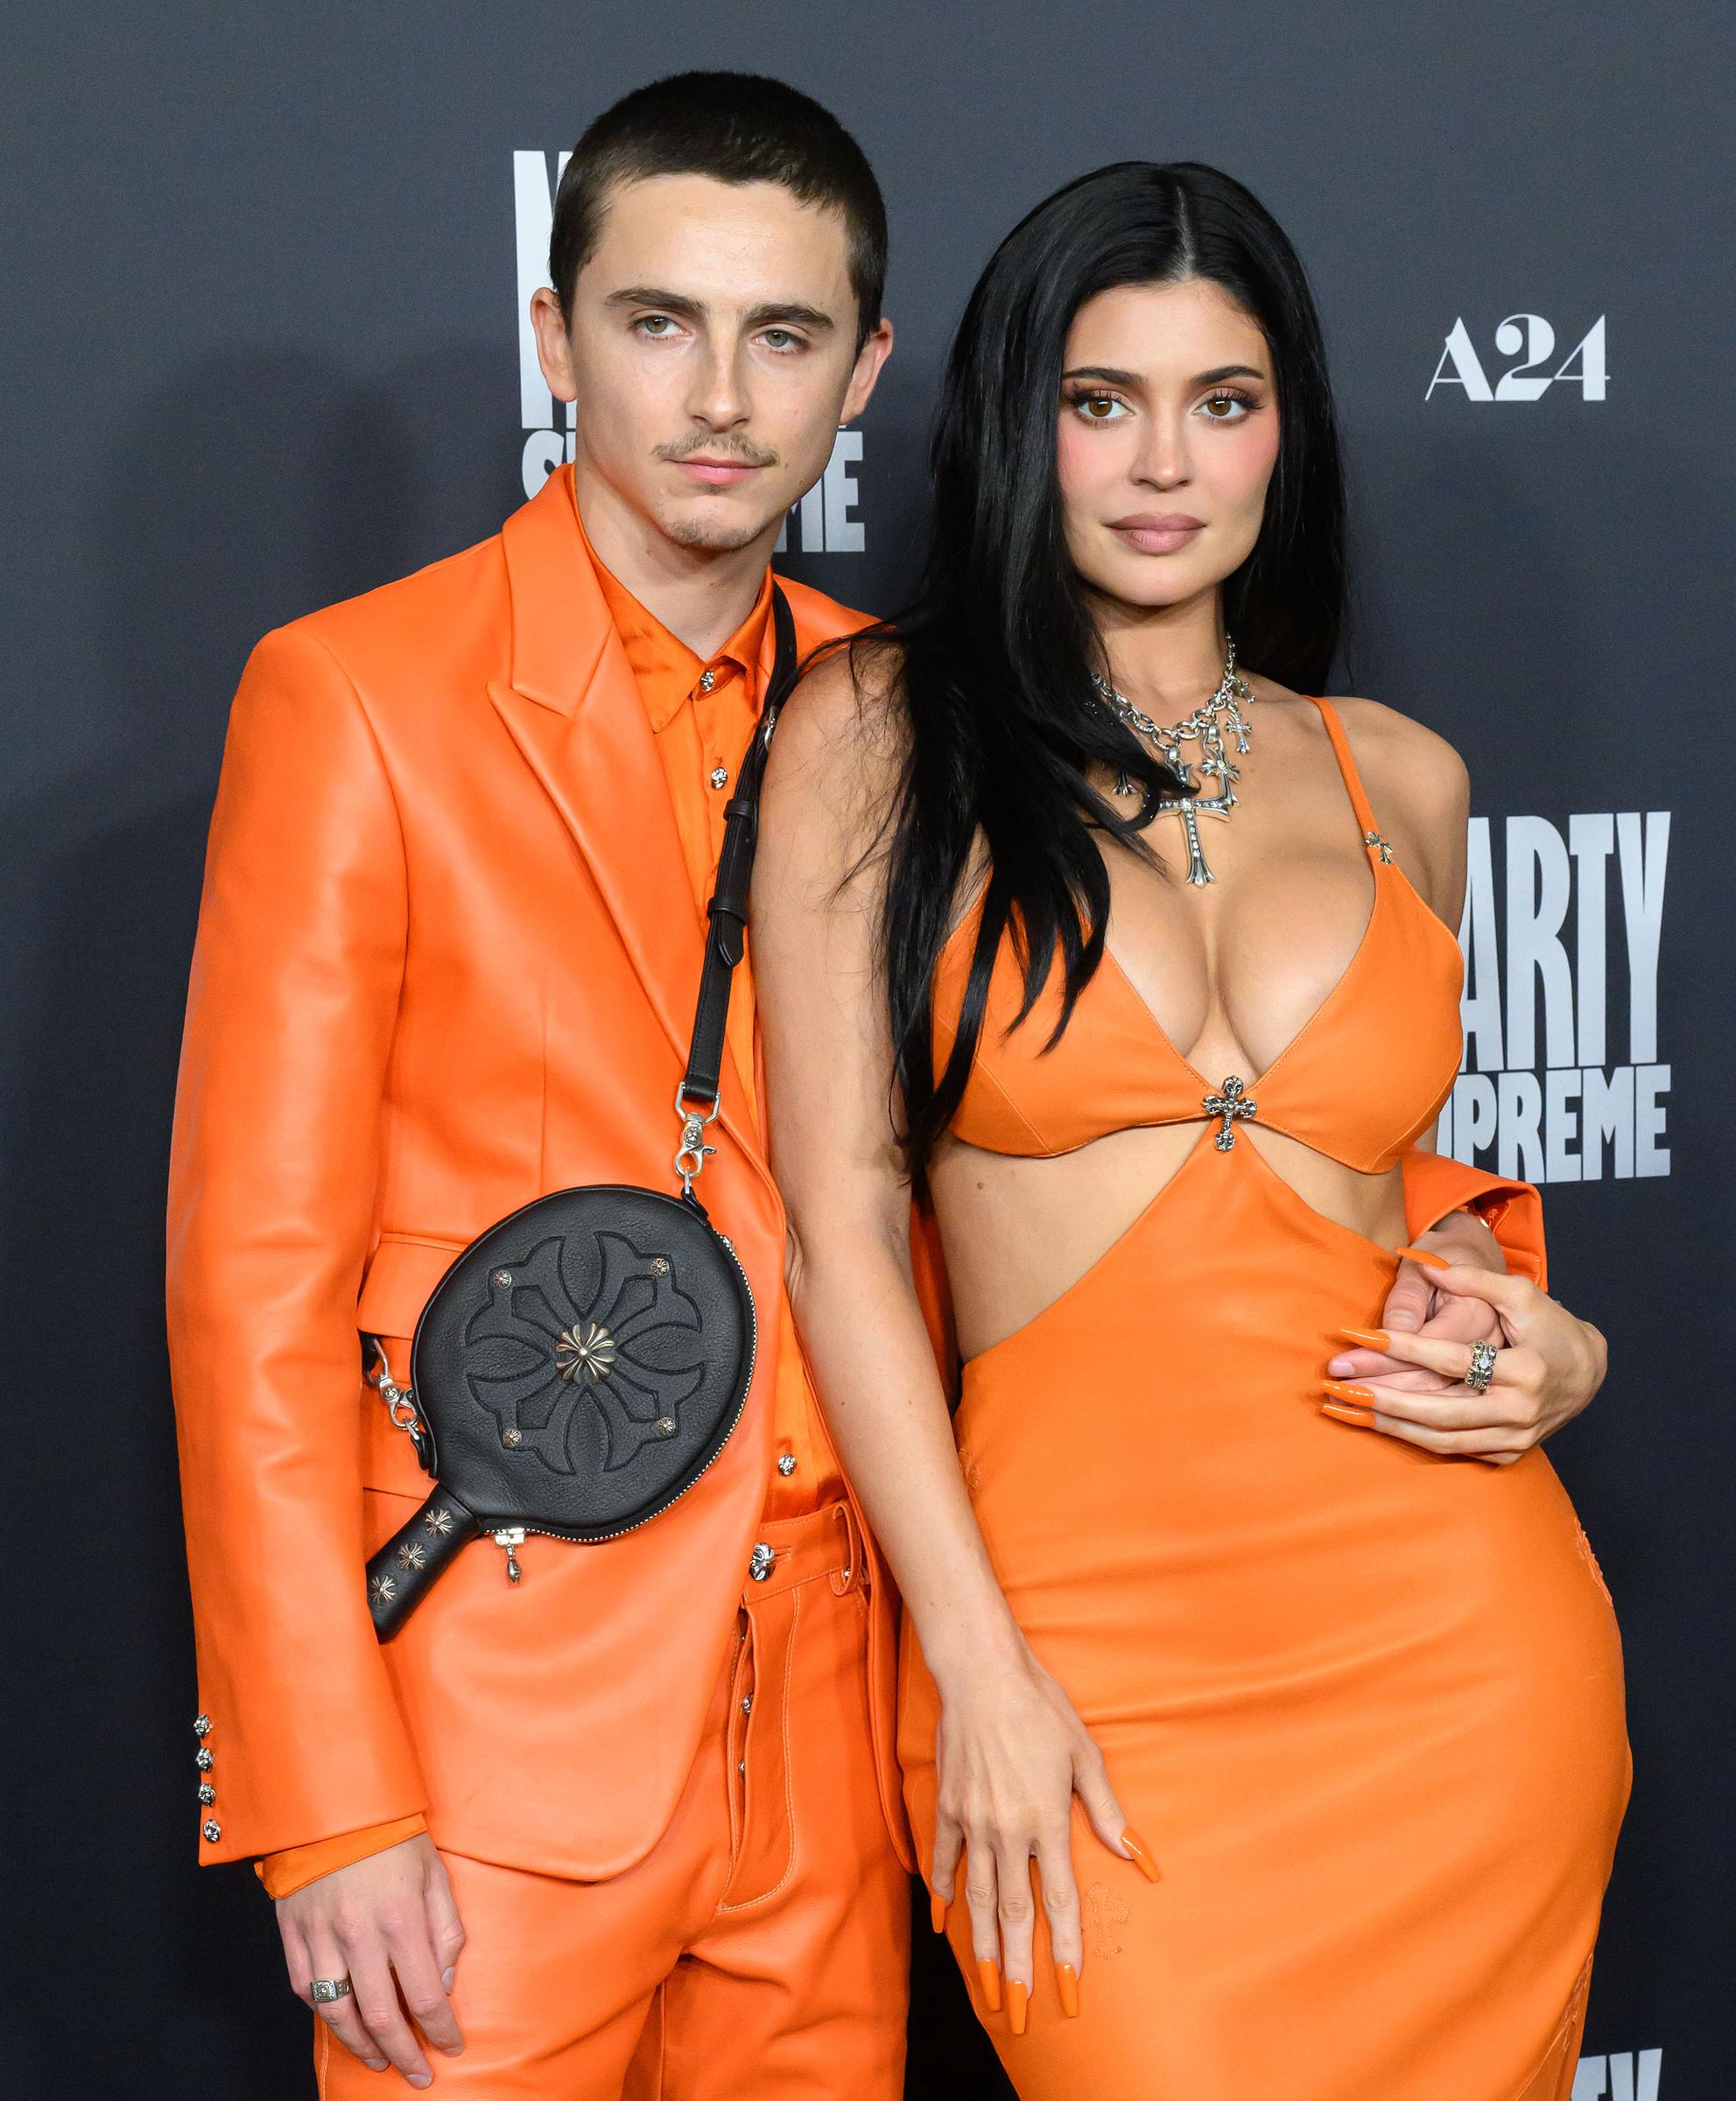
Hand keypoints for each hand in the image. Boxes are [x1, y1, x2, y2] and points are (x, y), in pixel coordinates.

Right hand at [275, 1834, 465, 2084]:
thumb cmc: (392, 1835)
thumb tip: (444, 1982)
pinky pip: (305, 1989)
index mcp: (401, 1919)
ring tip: (381, 2059)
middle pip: (382, 2017)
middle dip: (404, 2054)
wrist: (333, 1803)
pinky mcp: (293, 1935)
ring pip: (338, 2014)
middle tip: (418, 2075)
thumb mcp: (435, 1873)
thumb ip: (445, 1931)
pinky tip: (342, 2023)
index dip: (441, 2030)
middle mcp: (359, 1936)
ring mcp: (321, 1938)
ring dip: (362, 2045)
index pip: (426, 1996)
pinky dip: (325, 2014)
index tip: (452, 2046)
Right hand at [928, 1637, 1148, 2028]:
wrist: (981, 1674)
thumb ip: (1107, 1809)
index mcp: (1047, 1820)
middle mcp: (1008, 1830)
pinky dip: (942, 1893)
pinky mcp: (948, 1807)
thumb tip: (1136, 1854)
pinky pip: (944, 1860)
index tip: (1068, 1986)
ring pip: (978, 1898)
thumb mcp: (1084, 1754)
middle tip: (1017, 2011)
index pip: (1058, 1899)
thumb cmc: (1040, 1708)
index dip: (1064, 1946)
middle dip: (1018, 1966)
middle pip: (1015, 1913)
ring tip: (986, 1987)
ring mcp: (973, 1822)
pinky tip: (943, 1923)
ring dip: (983, 1947)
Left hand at [1322, 1253, 1606, 1462]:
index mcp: (1526, 1370)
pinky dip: (1414, 1439)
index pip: (1452, 1360)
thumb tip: (1421, 1260)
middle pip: (1439, 1411)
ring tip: (1344, 1409)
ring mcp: (1515, 1438)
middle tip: (1337, 1386)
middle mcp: (1520, 1412)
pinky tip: (1378, 1424)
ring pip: (1441, 1439)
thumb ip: (1472, 1279)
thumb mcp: (1520, 1294)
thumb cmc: (1549, 1326)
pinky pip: (1453, 1450)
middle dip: (1383, 1399)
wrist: (1588, 1372)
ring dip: (1389, 1425)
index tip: (1359, 1335)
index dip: (1403, 1347)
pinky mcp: (1508, 1452)